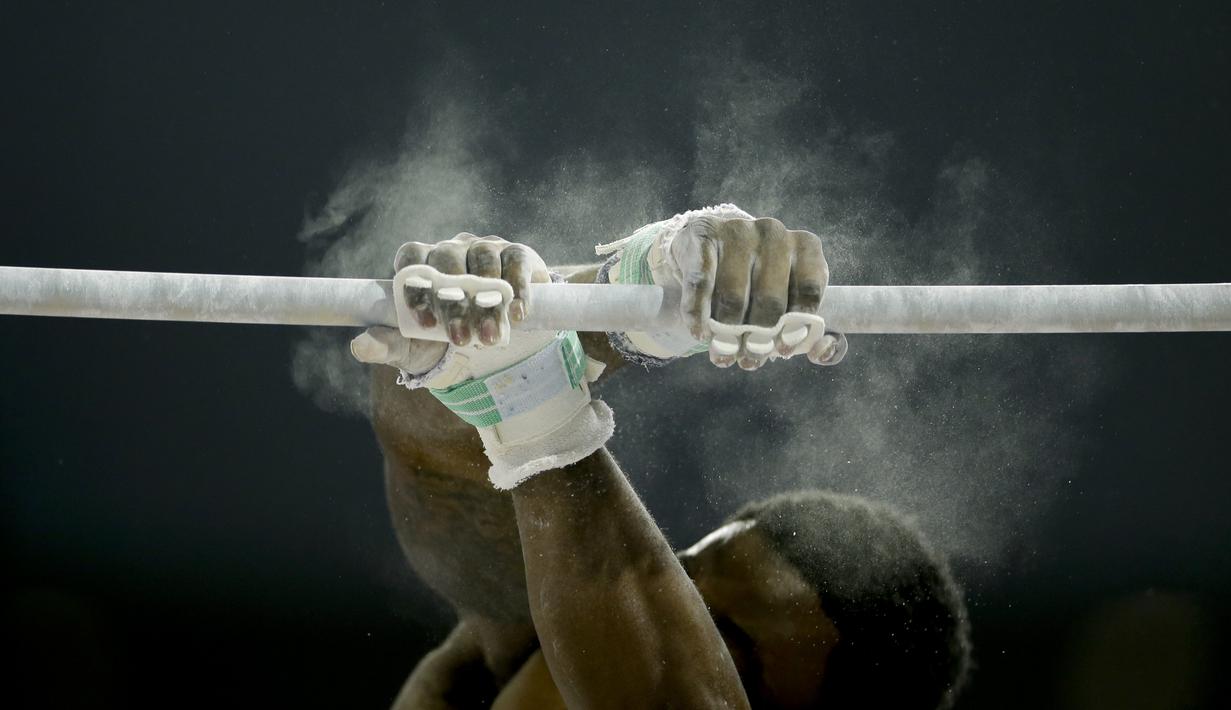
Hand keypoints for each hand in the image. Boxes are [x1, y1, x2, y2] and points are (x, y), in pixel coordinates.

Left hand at [350, 233, 550, 372]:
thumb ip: (387, 345)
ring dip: (488, 302)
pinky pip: (516, 263)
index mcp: (422, 264)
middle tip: (461, 340)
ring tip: (489, 337)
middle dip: (455, 303)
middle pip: (449, 261)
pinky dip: (517, 289)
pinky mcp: (517, 254)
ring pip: (484, 262)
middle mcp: (452, 249)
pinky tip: (517, 315)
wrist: (491, 341)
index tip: (425, 323)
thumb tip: (359, 346)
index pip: (411, 259)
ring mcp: (486, 248)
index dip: (417, 287)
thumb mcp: (413, 348)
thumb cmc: (443, 340)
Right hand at [672, 216, 846, 369]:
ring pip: (733, 296)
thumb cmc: (759, 285)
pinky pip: (701, 283)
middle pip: (770, 298)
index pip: (809, 290)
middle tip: (748, 360)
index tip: (782, 350)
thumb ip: (814, 333)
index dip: (797, 326)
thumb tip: (824, 351)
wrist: (711, 250)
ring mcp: (739, 230)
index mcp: (806, 246)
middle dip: (759, 338)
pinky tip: (699, 333)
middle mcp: (775, 233)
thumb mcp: (792, 302)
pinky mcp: (705, 234)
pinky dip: (698, 314)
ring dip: (727, 333)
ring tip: (722, 353)